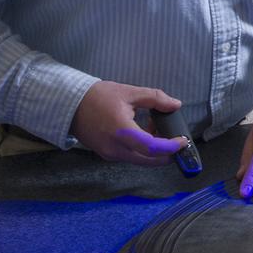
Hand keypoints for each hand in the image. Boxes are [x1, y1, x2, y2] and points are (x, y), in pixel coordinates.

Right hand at [69, 80, 186, 165]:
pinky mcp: (106, 154)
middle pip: (148, 160)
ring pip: (140, 160)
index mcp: (121, 131)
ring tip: (157, 128)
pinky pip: (130, 156)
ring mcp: (109, 154)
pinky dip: (142, 149)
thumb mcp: (129, 92)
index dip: (171, 147)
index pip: (151, 148)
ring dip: (154, 150)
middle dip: (167, 153)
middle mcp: (115, 148)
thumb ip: (155, 99)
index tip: (183, 140)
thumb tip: (176, 105)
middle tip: (177, 140)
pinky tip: (145, 132)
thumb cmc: (98, 97)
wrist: (70, 105)